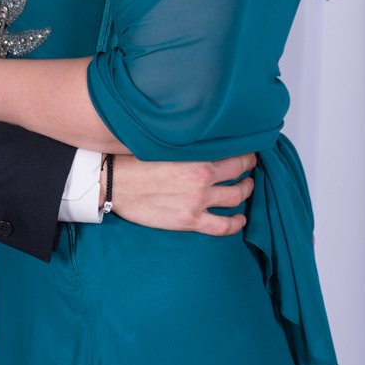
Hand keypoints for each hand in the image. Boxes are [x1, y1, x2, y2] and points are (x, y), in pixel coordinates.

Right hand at [109, 154, 255, 235]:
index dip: (246, 154)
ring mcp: (198, 201)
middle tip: (249, 169)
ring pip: (236, 197)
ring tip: (246, 189)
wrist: (115, 183)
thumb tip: (204, 137)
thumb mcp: (166, 144)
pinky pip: (223, 226)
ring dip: (245, 192)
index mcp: (198, 156)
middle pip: (239, 174)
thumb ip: (189, 144)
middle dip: (248, 171)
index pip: (234, 154)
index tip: (248, 152)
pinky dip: (236, 224)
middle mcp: (203, 178)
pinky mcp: (190, 220)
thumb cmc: (136, 160)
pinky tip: (240, 220)